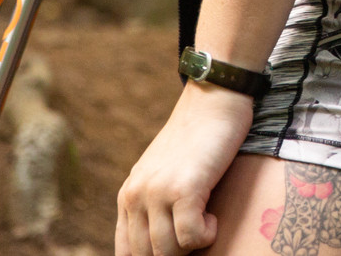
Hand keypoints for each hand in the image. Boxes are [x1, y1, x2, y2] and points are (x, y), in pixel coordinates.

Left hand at [116, 83, 253, 255]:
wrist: (213, 100)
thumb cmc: (197, 139)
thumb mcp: (163, 174)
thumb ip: (152, 205)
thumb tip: (160, 245)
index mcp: (127, 196)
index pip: (126, 253)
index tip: (177, 249)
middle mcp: (136, 196)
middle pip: (147, 255)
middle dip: (175, 254)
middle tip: (196, 235)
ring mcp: (158, 192)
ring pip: (168, 251)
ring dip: (192, 245)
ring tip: (206, 222)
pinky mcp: (185, 189)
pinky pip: (191, 237)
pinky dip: (207, 234)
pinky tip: (214, 217)